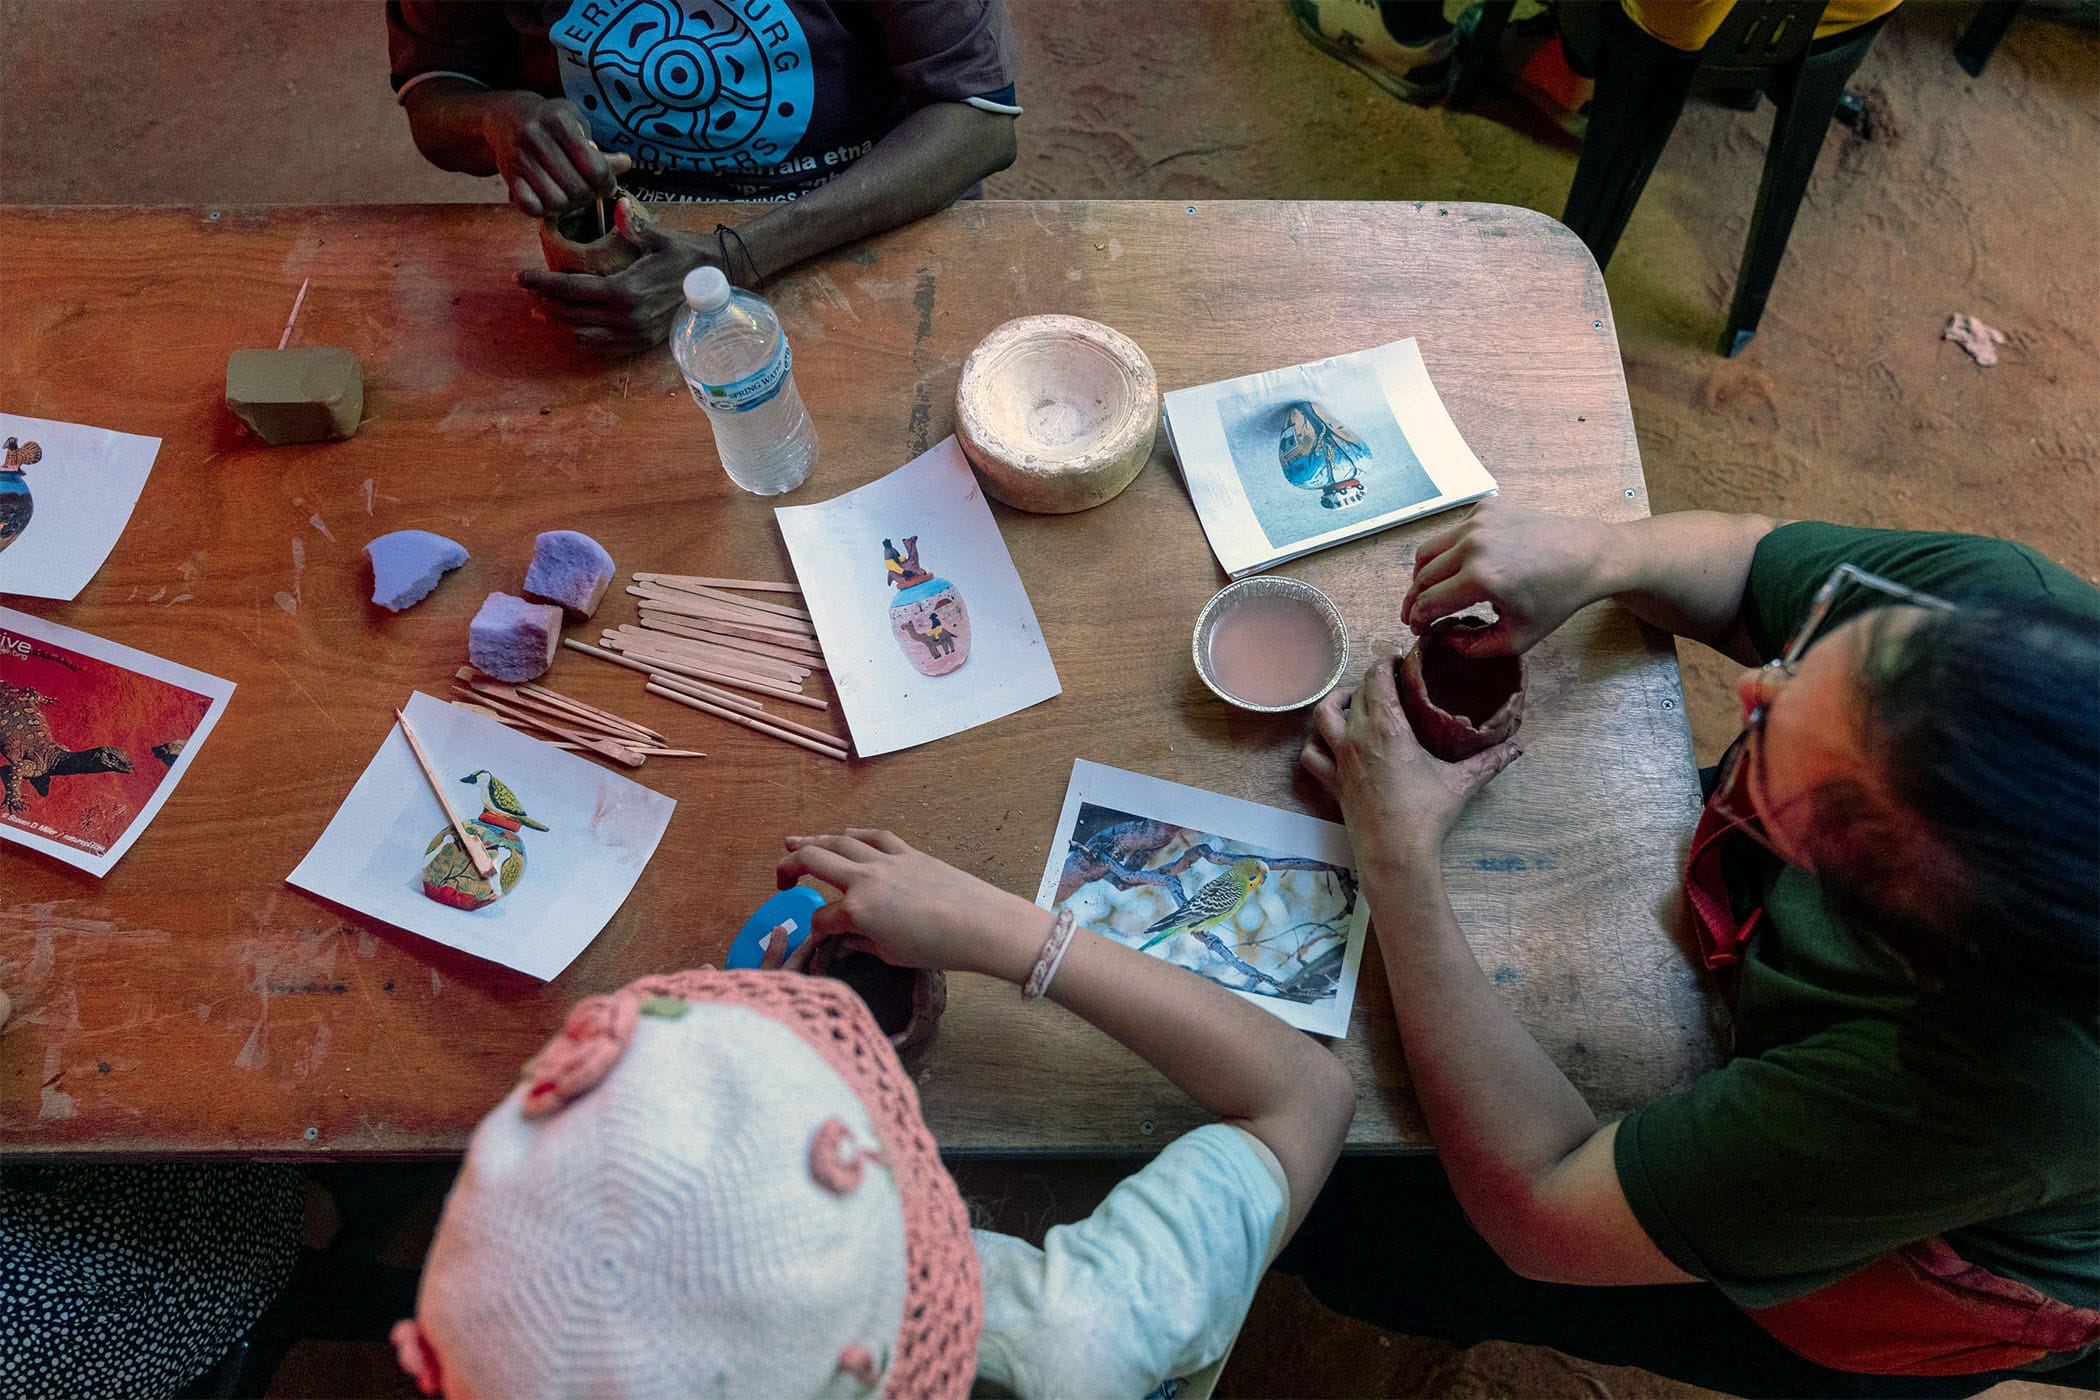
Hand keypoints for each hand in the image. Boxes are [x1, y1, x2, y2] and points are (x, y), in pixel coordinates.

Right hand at [479, 92, 630, 217]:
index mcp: (559, 121)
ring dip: (567, 205)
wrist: (506, 116)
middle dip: (588, 196)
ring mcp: (520, 157)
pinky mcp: (508, 175)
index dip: (607, 184)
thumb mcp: (577, 125)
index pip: (595, 169)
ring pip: (556, 202)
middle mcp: (536, 137)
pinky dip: (543, 210)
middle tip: (587, 191)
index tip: (606, 185)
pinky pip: (530, 207)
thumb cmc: (550, 122)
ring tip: (568, 194)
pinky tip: (548, 199)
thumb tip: (625, 164)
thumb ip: (600, 150)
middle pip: (578, 190)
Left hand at [517, 199, 718, 353]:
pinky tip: (572, 327)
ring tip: (542, 312)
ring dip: (559, 324)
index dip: (542, 284)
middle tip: (529, 292)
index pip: (571, 290)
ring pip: (583, 336)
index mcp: (625, 291)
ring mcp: (635, 334)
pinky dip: (582, 339)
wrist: (721, 281)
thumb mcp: (660, 236)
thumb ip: (633, 225)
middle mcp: (627, 318)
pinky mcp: (643, 342)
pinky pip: (603, 348)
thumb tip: (615, 205)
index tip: (520, 277)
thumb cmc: (689, 254)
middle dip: (544, 303)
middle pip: (571, 315)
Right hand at [776, 829, 1047, 980]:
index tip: (822, 938)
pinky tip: (845, 834)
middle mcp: (864, 879)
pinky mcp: (908, 852)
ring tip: (793, 842)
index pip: (822, 918)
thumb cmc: (938, 948)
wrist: (982, 924)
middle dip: (789, 867)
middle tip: (780, 877)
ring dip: (813, 841)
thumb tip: (846, 939)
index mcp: (857, 910)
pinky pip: (874, 836)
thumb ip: (862, 944)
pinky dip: (855, 834)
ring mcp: (886, 861)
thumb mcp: (892, 955)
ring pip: (839, 841)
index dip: (817, 930)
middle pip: (813, 861)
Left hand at [1300, 657, 1519, 867]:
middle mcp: (1358, 736)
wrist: (1396, 854)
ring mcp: (1340, 759)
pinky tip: (1330, 743)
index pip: (1377, 677)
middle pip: (1356, 692)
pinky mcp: (1332, 781)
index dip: (1386, 664)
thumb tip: (1517, 748)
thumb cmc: (1426, 816)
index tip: (1400, 663)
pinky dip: (1317, 743)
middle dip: (1371, 682)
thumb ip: (1490, 761)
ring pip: (1323, 715)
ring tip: (1352, 702)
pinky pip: (1312, 754)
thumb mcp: (1462, 782)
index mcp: (1388, 727)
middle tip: (1389, 685)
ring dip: (1336, 702)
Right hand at [1402, 500, 1616, 654]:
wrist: (1586, 556)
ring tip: (1428, 591)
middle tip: (1415, 615)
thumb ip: (1471, 647)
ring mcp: (1478, 522)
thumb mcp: (1516, 638)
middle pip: (1421, 576)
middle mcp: (1473, 545)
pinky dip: (1448, 551)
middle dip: (1414, 600)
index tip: (1417, 630)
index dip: (1417, 621)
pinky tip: (1460, 566)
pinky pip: (1451, 532)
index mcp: (1481, 579)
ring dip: (1422, 574)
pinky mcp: (1485, 508)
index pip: (1428, 602)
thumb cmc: (1556, 598)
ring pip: (1428, 550)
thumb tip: (1441, 636)